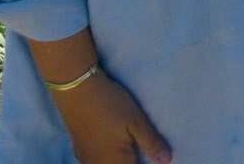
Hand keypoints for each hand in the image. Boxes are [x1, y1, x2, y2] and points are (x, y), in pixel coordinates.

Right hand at [53, 70, 172, 163]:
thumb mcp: (136, 121)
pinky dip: (105, 157)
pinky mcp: (78, 148)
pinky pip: (95, 160)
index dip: (145, 163)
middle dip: (132, 161)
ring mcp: (86, 158)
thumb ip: (151, 143)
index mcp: (116, 162)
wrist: (75, 88)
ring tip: (129, 148)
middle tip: (141, 149)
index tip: (152, 155)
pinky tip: (110, 147)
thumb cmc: (110, 104)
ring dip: (118, 160)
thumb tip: (167, 161)